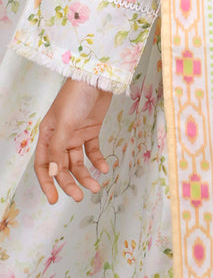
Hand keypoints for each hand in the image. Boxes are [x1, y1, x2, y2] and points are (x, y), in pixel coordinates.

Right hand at [34, 78, 112, 203]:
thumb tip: (54, 173)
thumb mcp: (64, 124)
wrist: (97, 78)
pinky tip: (104, 168)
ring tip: (96, 187)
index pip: (44, 165)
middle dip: (69, 183)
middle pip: (62, 166)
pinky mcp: (91, 130)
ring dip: (85, 175)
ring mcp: (76, 134)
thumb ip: (59, 149)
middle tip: (79, 197)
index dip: (48, 183)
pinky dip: (98, 160)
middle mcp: (60, 137)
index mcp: (47, 135)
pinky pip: (92, 151)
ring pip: (78, 162)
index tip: (54, 200)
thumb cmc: (76, 97)